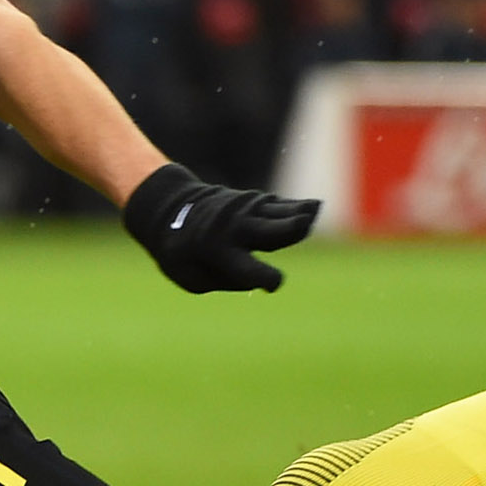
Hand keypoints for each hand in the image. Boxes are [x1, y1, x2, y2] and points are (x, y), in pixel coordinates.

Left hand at [122, 163, 319, 293]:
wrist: (170, 209)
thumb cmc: (181, 253)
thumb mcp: (191, 278)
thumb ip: (224, 281)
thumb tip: (255, 280)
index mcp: (218, 253)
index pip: (248, 270)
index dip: (264, 278)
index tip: (273, 284)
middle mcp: (235, 230)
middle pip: (269, 231)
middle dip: (287, 228)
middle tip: (305, 224)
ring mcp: (244, 211)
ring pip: (279, 214)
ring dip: (299, 213)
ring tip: (316, 210)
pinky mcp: (252, 201)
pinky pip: (279, 204)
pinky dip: (296, 207)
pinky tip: (314, 207)